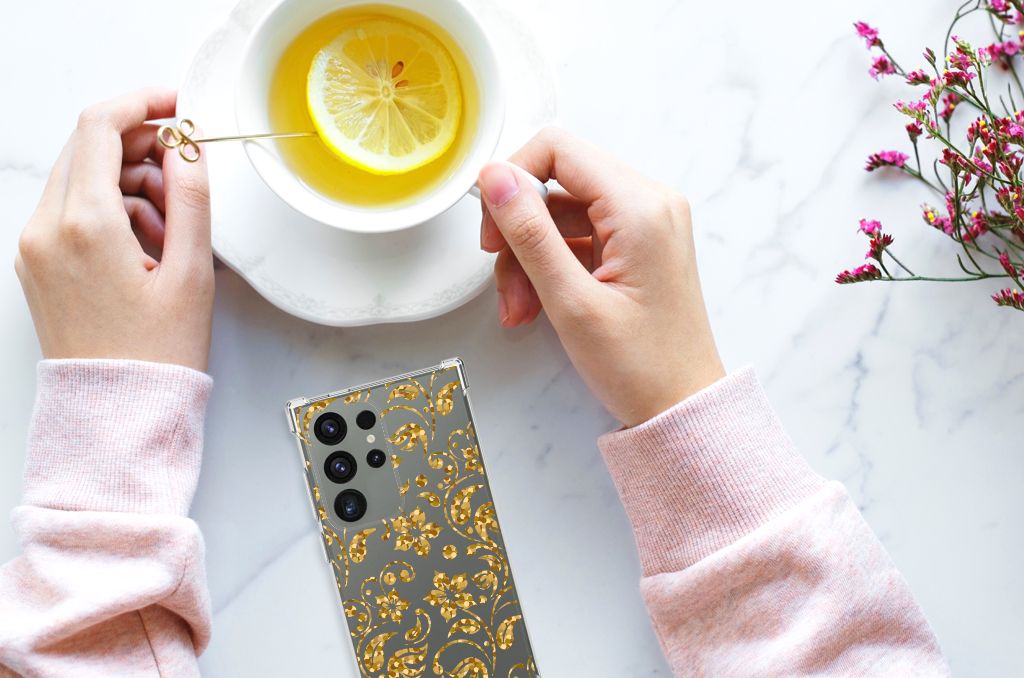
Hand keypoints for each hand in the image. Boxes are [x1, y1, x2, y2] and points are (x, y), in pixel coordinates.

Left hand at [15, 88, 213, 371]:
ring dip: (129, 182)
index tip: (176, 105)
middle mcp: (47, 229)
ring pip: (81, 178)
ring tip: (173, 228)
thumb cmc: (156, 354)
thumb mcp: (192, 272)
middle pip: (88, 148)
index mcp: (85, 225)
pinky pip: (72, 210)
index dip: (143, 103)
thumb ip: (192, 198)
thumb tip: (188, 147)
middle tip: (185, 174)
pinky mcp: (37, 263)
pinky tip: (147, 244)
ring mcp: (35, 246)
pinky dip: (111, 210)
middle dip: (141, 147)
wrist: (117, 412)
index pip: (101, 127)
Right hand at [478, 128, 724, 426]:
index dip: (513, 179)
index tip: (492, 226)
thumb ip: (529, 233)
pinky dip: (551, 267)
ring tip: (519, 309)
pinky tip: (537, 306)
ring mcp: (645, 224)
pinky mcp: (637, 246)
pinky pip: (579, 237)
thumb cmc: (641, 366)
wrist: (683, 408)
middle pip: (557, 182)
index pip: (558, 149)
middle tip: (501, 277)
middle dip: (519, 230)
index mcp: (640, 207)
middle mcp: (649, 203)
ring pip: (561, 214)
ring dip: (530, 257)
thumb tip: (494, 177)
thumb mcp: (571, 301)